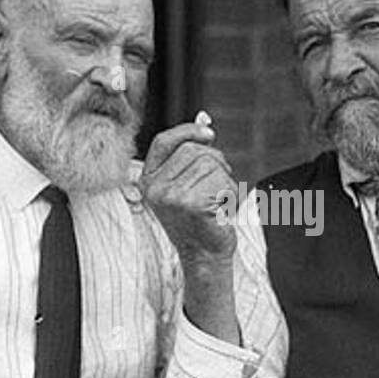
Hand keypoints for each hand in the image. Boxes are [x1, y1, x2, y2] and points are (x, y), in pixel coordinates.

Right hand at [140, 117, 237, 264]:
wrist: (204, 258)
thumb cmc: (200, 221)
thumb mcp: (188, 185)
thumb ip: (191, 154)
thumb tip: (203, 119)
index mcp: (148, 181)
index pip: (163, 142)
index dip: (187, 132)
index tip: (209, 132)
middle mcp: (154, 188)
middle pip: (193, 151)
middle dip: (216, 162)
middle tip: (221, 185)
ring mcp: (171, 197)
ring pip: (210, 165)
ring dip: (225, 181)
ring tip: (218, 202)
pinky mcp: (191, 205)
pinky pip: (221, 182)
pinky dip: (230, 195)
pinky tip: (222, 211)